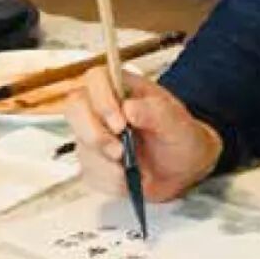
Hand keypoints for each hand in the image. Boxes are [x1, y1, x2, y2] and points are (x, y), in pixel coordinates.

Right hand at [65, 67, 222, 202]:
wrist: (184, 168)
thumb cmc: (181, 137)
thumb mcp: (178, 123)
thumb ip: (157, 112)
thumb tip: (129, 107)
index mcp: (126, 89)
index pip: (96, 78)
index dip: (101, 99)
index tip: (121, 123)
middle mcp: (104, 109)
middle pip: (75, 109)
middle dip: (95, 135)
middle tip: (119, 151)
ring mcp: (95, 135)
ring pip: (81, 145)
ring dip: (107, 163)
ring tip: (132, 166)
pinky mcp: (94, 161)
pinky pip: (88, 172)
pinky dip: (110, 180)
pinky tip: (128, 176)